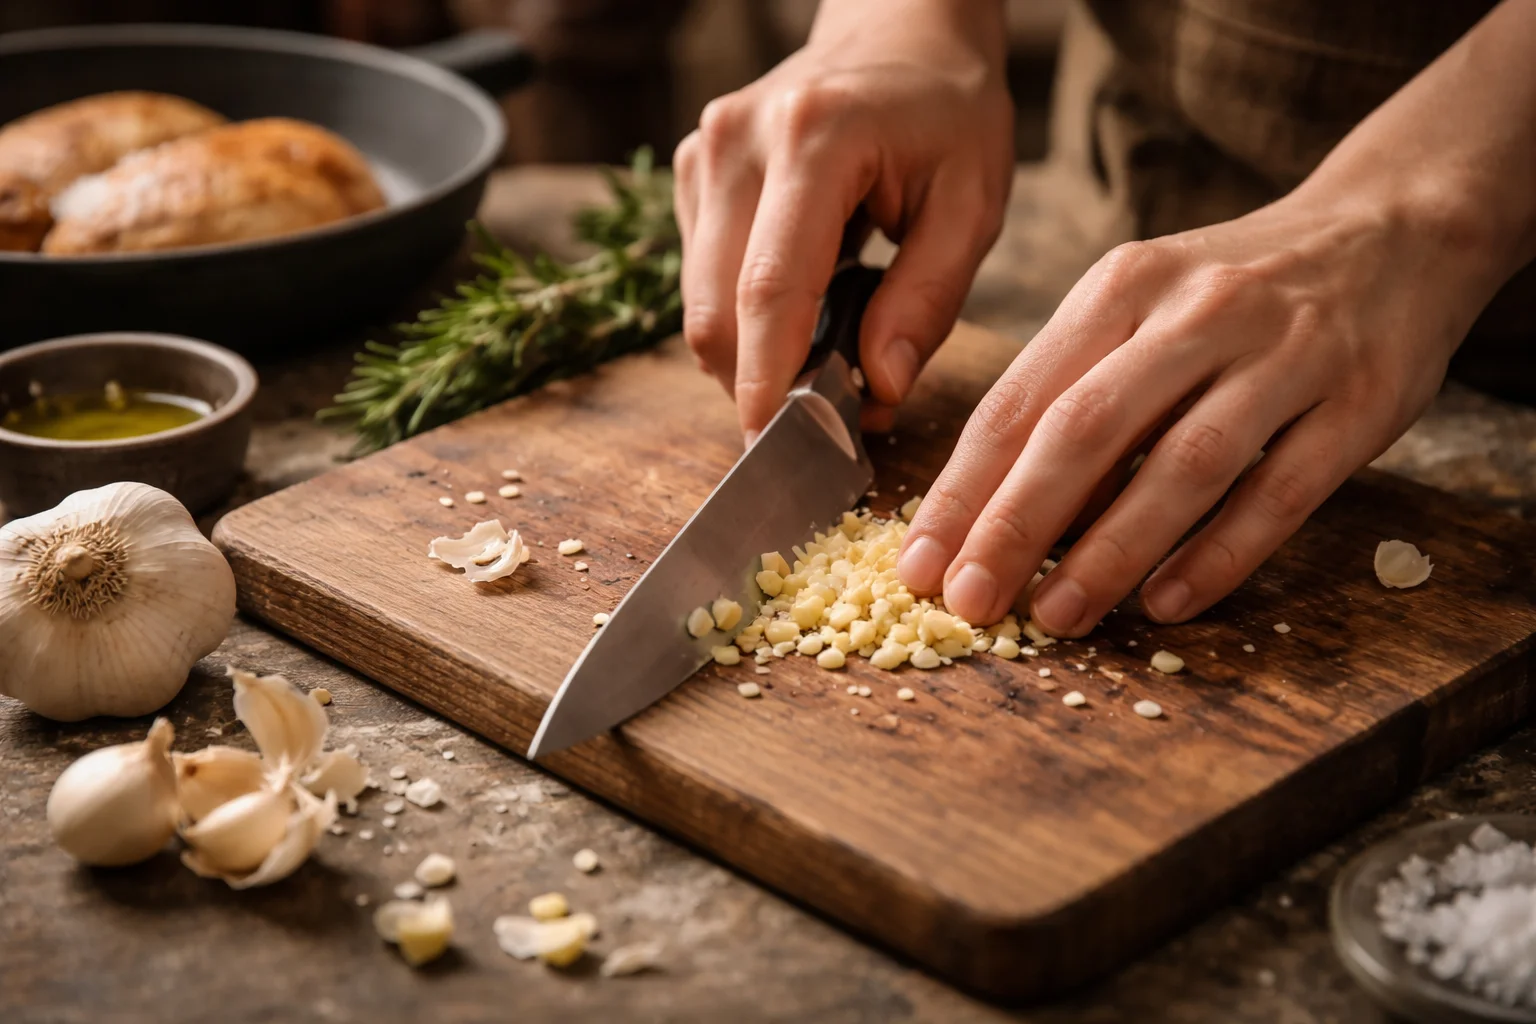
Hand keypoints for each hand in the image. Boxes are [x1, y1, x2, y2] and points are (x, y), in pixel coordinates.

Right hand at [672, 0, 1013, 439]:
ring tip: (824, 357)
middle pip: (713, 308)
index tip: (776, 447)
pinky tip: (800, 310)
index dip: (768, 380)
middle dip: (758, 382)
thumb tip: (877, 388)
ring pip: (697, 303)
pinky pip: (700, 279)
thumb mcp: (972, 203)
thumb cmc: (946, 113)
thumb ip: (928, 299)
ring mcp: (703, 154)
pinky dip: (743, 319)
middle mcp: (738, 142)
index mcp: (814, 139)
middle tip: (824, 417)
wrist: (899, 31)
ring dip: (750, 355)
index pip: (770, 287)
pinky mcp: (691, 172)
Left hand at [898, 189, 1502, 632]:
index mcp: (1121, 286)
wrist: (1392, 229)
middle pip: (1085, 429)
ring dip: (1111, 550)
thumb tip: (988, 510)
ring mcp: (1283, 353)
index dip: (963, 489)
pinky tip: (1166, 603)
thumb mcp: (1141, 304)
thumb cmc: (1233, 291)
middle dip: (1016, 524)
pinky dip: (1218, 554)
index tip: (918, 562)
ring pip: (1182, 464)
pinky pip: (1278, 490)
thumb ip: (1072, 388)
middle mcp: (1197, 311)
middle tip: (969, 599)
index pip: (1020, 398)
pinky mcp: (1359, 400)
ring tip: (1057, 616)